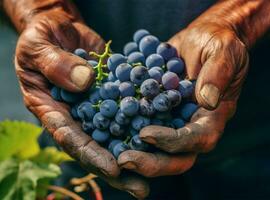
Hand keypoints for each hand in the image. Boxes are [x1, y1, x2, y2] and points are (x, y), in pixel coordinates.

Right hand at [4, 0, 148, 197]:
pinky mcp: (112, 93)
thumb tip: (85, 83)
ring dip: (135, 151)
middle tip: (141, 188)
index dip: (91, 155)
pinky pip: (127, 108)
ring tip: (158, 170)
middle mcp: (76, 114)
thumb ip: (56, 64)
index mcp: (51, 110)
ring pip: (116, 133)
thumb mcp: (39, 47)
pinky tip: (164, 133)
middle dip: (118, 168)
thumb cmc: (41, 37)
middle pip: (97, 146)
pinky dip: (143, 120)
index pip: (70, 138)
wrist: (60, 27)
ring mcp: (96, 106)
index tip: (113, 168)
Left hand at [118, 0, 269, 176]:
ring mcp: (173, 122)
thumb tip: (207, 101)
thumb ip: (218, 74)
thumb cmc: (217, 44)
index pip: (195, 139)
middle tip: (123, 159)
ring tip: (109, 152)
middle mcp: (192, 126)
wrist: (200, 40)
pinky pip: (141, 127)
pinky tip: (102, 128)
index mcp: (211, 117)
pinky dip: (124, 132)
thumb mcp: (224, 52)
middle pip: (176, 158)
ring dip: (134, 154)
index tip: (146, 133)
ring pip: (156, 150)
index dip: (172, 142)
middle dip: (151, 163)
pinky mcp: (156, 113)